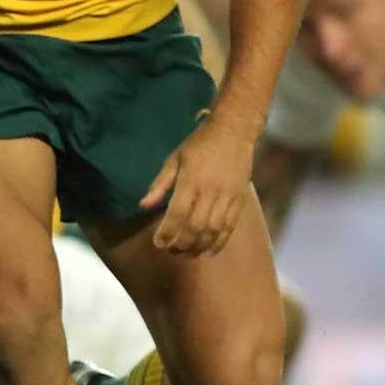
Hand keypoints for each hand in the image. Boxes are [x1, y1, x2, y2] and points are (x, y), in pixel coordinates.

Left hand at [140, 113, 255, 255]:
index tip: (159, 244)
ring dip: (200, 246)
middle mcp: (210, 190)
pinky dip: (220, 241)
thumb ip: (160, 184)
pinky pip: (231, 225)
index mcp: (191, 180)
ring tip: (189, 254)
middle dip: (183, 243)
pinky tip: (210, 251)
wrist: (233, 131)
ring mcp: (228, 195)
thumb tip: (144, 205)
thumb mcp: (175, 159)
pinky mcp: (240, 198)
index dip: (167, 232)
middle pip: (196, 226)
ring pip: (214, 229)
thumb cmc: (200, 144)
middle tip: (173, 251)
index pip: (177, 213)